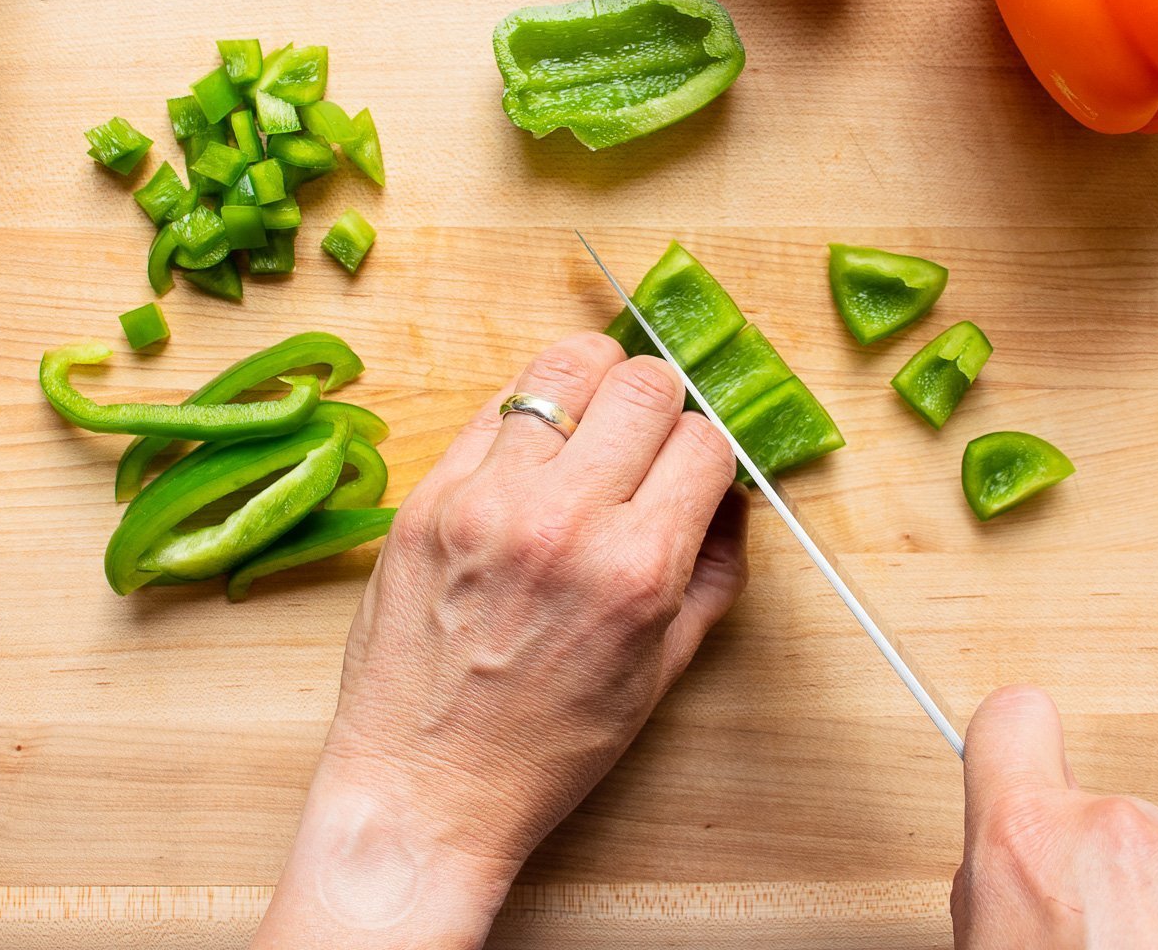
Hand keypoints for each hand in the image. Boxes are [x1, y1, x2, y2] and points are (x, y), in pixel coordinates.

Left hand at [254, 332, 745, 948]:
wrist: (425, 789)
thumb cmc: (549, 745)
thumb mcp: (661, 670)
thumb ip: (713, 571)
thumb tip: (731, 495)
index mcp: (637, 568)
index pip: (704, 441)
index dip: (709, 451)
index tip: (693, 469)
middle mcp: (565, 520)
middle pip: (641, 382)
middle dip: (658, 401)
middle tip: (643, 435)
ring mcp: (487, 501)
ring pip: (562, 368)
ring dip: (588, 387)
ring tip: (585, 424)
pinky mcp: (426, 497)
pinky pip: (492, 409)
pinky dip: (523, 419)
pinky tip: (526, 457)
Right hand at [953, 686, 1157, 948]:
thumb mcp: (985, 947)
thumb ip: (999, 881)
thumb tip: (1012, 867)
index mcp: (1030, 841)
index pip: (1012, 718)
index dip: (1014, 745)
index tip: (1020, 760)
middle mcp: (1124, 834)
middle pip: (1108, 816)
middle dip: (1107, 871)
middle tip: (1096, 941)